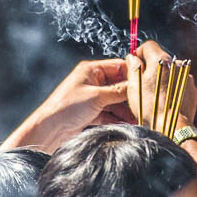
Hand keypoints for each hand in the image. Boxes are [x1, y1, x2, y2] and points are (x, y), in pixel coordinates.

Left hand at [0, 59, 132, 152]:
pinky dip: (118, 118)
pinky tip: (128, 124)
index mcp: (92, 71)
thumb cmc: (67, 107)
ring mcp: (92, 97)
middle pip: (119, 85)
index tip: (147, 82)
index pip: (119, 67)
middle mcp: (93, 82)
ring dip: (126, 110)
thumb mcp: (97, 97)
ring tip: (139, 118)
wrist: (49, 129)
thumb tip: (136, 87)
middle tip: (145, 104)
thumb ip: (118, 91)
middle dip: (131, 96)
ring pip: (115, 101)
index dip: (133, 74)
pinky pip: (109, 113)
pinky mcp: (91, 112)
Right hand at [125, 40, 196, 130]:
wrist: (172, 127)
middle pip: (161, 59)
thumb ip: (133, 67)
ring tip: (156, 95)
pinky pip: (180, 83)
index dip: (139, 54)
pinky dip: (173, 88)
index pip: (149, 46)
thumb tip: (132, 58)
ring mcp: (187, 77)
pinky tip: (166, 100)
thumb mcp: (134, 86)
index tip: (135, 65)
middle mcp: (177, 64)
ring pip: (171, 72)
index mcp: (161, 60)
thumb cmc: (150, 107)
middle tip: (143, 84)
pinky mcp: (192, 89)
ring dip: (163, 78)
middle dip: (151, 68)